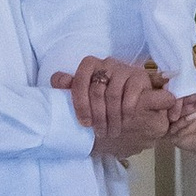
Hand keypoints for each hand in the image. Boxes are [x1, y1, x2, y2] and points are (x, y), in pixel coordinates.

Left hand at [54, 55, 171, 149]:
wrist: (135, 90)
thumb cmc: (106, 91)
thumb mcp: (88, 88)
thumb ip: (71, 85)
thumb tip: (56, 81)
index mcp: (90, 64)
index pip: (80, 81)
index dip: (80, 104)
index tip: (85, 123)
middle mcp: (107, 63)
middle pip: (96, 91)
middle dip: (97, 116)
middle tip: (100, 133)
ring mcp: (124, 68)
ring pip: (113, 95)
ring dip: (112, 118)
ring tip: (112, 131)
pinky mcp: (139, 76)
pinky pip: (130, 96)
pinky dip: (126, 111)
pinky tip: (125, 121)